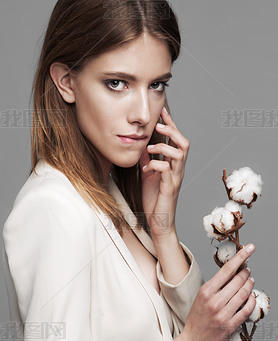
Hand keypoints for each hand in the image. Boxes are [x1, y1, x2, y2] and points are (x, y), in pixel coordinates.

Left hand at [139, 107, 189, 238]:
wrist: (159, 222)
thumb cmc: (155, 200)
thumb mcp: (149, 176)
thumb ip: (148, 161)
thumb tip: (142, 147)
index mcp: (173, 165)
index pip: (176, 141)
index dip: (171, 125)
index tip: (162, 112)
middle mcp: (177, 170)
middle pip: (184, 143)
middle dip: (172, 131)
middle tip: (158, 126)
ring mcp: (175, 178)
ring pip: (179, 154)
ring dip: (164, 147)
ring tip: (149, 148)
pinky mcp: (169, 188)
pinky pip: (166, 170)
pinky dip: (156, 164)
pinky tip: (146, 168)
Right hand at [174, 244, 256, 340]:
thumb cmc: (196, 319)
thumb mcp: (201, 298)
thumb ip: (215, 287)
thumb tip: (231, 274)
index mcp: (206, 291)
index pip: (227, 270)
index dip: (240, 257)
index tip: (249, 249)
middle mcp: (215, 301)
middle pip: (238, 280)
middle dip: (246, 272)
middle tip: (248, 269)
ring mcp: (223, 313)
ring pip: (244, 293)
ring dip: (250, 284)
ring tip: (251, 280)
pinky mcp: (231, 325)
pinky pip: (247, 309)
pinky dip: (252, 301)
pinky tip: (251, 297)